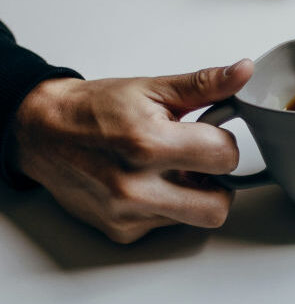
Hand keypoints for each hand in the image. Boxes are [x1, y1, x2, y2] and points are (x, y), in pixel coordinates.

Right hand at [9, 59, 253, 242]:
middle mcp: (136, 185)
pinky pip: (166, 226)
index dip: (224, 144)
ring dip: (193, 196)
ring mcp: (127, 213)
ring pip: (194, 219)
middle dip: (219, 185)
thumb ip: (205, 85)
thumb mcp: (153, 89)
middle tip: (202, 165)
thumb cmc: (96, 109)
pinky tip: (150, 185)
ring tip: (172, 171)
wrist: (43, 131)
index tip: (211, 136)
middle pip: (217, 207)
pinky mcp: (121, 231)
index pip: (225, 157)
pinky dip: (167, 207)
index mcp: (148, 143)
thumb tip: (242, 72)